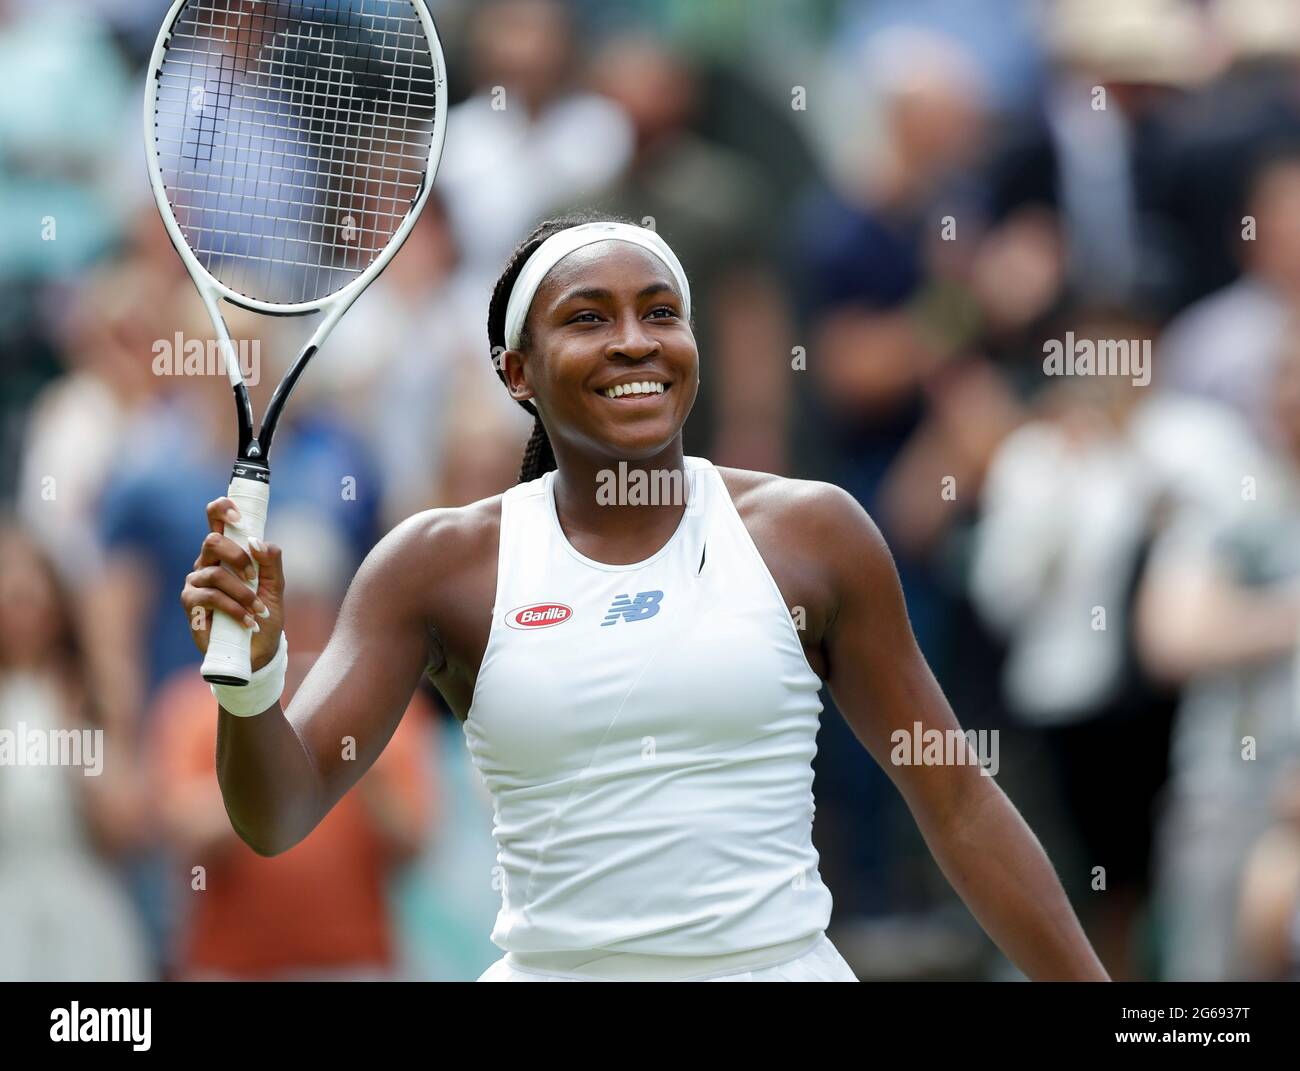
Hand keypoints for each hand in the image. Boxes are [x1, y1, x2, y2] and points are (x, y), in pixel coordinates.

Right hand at [180, 497, 285, 671]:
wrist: (257, 649)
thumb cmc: (263, 614)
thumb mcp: (275, 586)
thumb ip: (271, 562)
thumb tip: (256, 542)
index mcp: (228, 552)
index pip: (216, 520)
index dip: (222, 509)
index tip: (238, 515)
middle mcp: (207, 562)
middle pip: (211, 541)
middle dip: (237, 556)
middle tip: (254, 577)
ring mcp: (196, 582)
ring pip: (215, 573)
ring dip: (243, 593)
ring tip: (258, 611)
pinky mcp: (190, 604)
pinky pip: (210, 597)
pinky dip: (234, 608)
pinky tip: (247, 621)